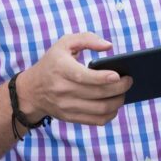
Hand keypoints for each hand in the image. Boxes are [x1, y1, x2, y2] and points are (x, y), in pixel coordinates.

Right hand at [18, 32, 132, 126]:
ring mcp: (66, 106)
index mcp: (60, 68)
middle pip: (97, 94)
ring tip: (124, 92)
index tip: (119, 75)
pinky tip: (114, 104)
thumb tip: (109, 46)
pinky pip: (96, 120)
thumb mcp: (64, 43)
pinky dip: (110, 114)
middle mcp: (62, 89)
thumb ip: (87, 39)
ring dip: (118, 102)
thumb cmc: (53, 62)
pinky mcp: (70, 117)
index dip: (103, 78)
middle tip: (129, 80)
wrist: (31, 90)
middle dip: (119, 88)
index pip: (84, 76)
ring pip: (100, 109)